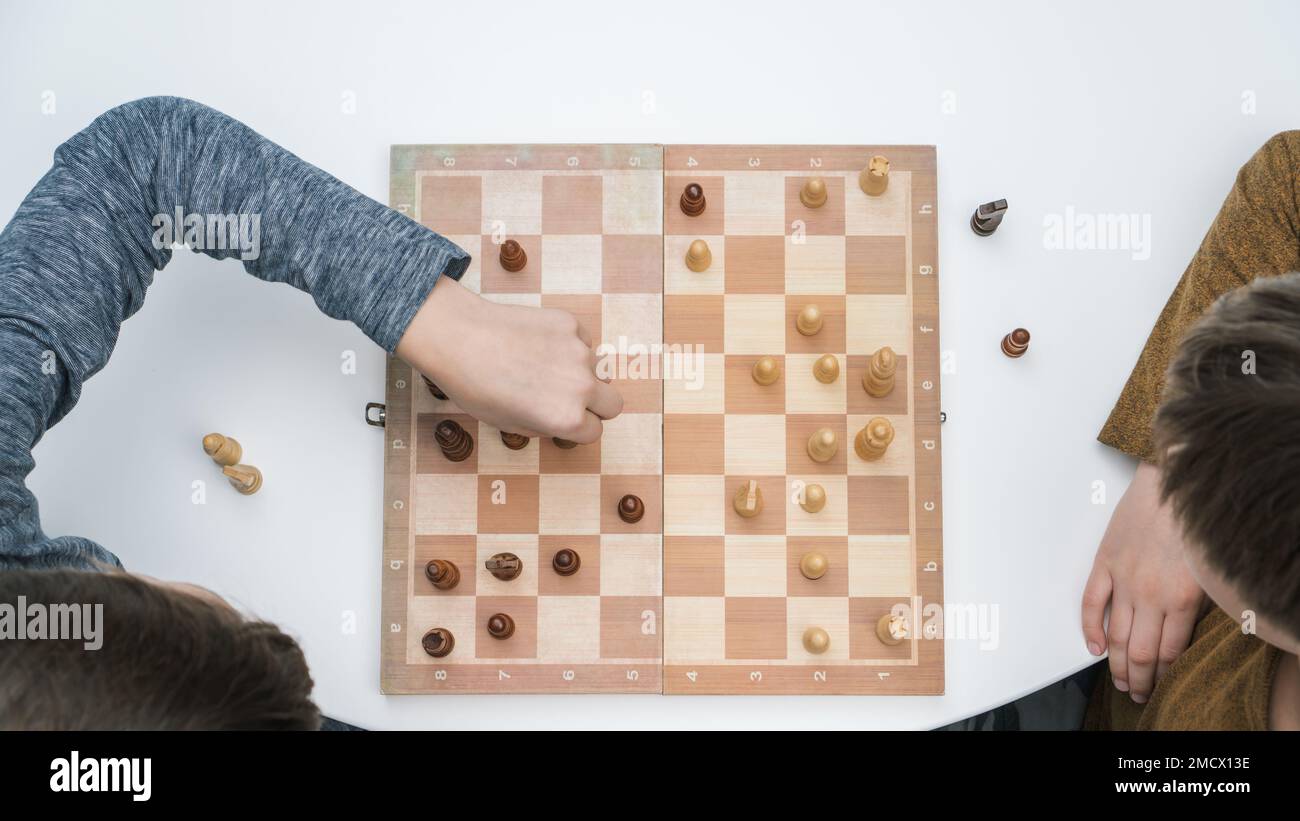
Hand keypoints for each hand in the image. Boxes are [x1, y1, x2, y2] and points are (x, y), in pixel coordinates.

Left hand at [396, 276, 621, 442]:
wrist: (458, 336)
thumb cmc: (474, 385)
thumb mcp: (507, 424)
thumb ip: (543, 426)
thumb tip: (559, 420)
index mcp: (566, 418)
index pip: (594, 431)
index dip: (578, 428)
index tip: (564, 420)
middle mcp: (581, 386)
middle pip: (613, 404)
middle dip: (597, 406)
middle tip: (569, 399)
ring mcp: (579, 351)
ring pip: (598, 369)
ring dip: (581, 372)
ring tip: (543, 367)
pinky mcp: (570, 323)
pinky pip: (583, 340)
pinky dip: (569, 345)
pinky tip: (537, 344)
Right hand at [1082, 461, 1204, 702]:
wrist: (1171, 483)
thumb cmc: (1195, 522)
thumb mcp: (1208, 572)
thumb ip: (1194, 606)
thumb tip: (1182, 635)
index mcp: (1181, 599)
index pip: (1167, 653)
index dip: (1161, 676)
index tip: (1159, 687)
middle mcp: (1150, 594)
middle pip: (1139, 652)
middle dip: (1138, 680)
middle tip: (1136, 694)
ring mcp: (1124, 580)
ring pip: (1115, 635)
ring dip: (1114, 664)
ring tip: (1116, 679)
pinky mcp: (1105, 563)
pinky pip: (1092, 604)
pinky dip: (1090, 629)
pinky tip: (1093, 645)